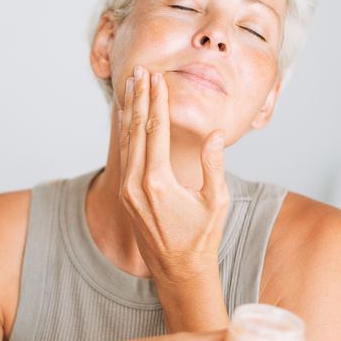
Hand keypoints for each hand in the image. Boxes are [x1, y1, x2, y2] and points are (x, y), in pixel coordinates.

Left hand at [117, 65, 230, 283]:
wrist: (178, 270)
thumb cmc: (203, 237)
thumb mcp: (216, 201)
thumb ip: (214, 166)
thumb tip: (216, 134)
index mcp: (158, 182)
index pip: (156, 130)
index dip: (157, 101)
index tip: (157, 78)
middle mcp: (136, 184)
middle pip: (137, 129)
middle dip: (140, 97)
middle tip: (141, 70)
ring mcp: (127, 189)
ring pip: (126, 140)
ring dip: (130, 110)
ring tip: (131, 84)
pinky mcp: (125, 194)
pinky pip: (124, 154)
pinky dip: (125, 131)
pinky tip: (127, 115)